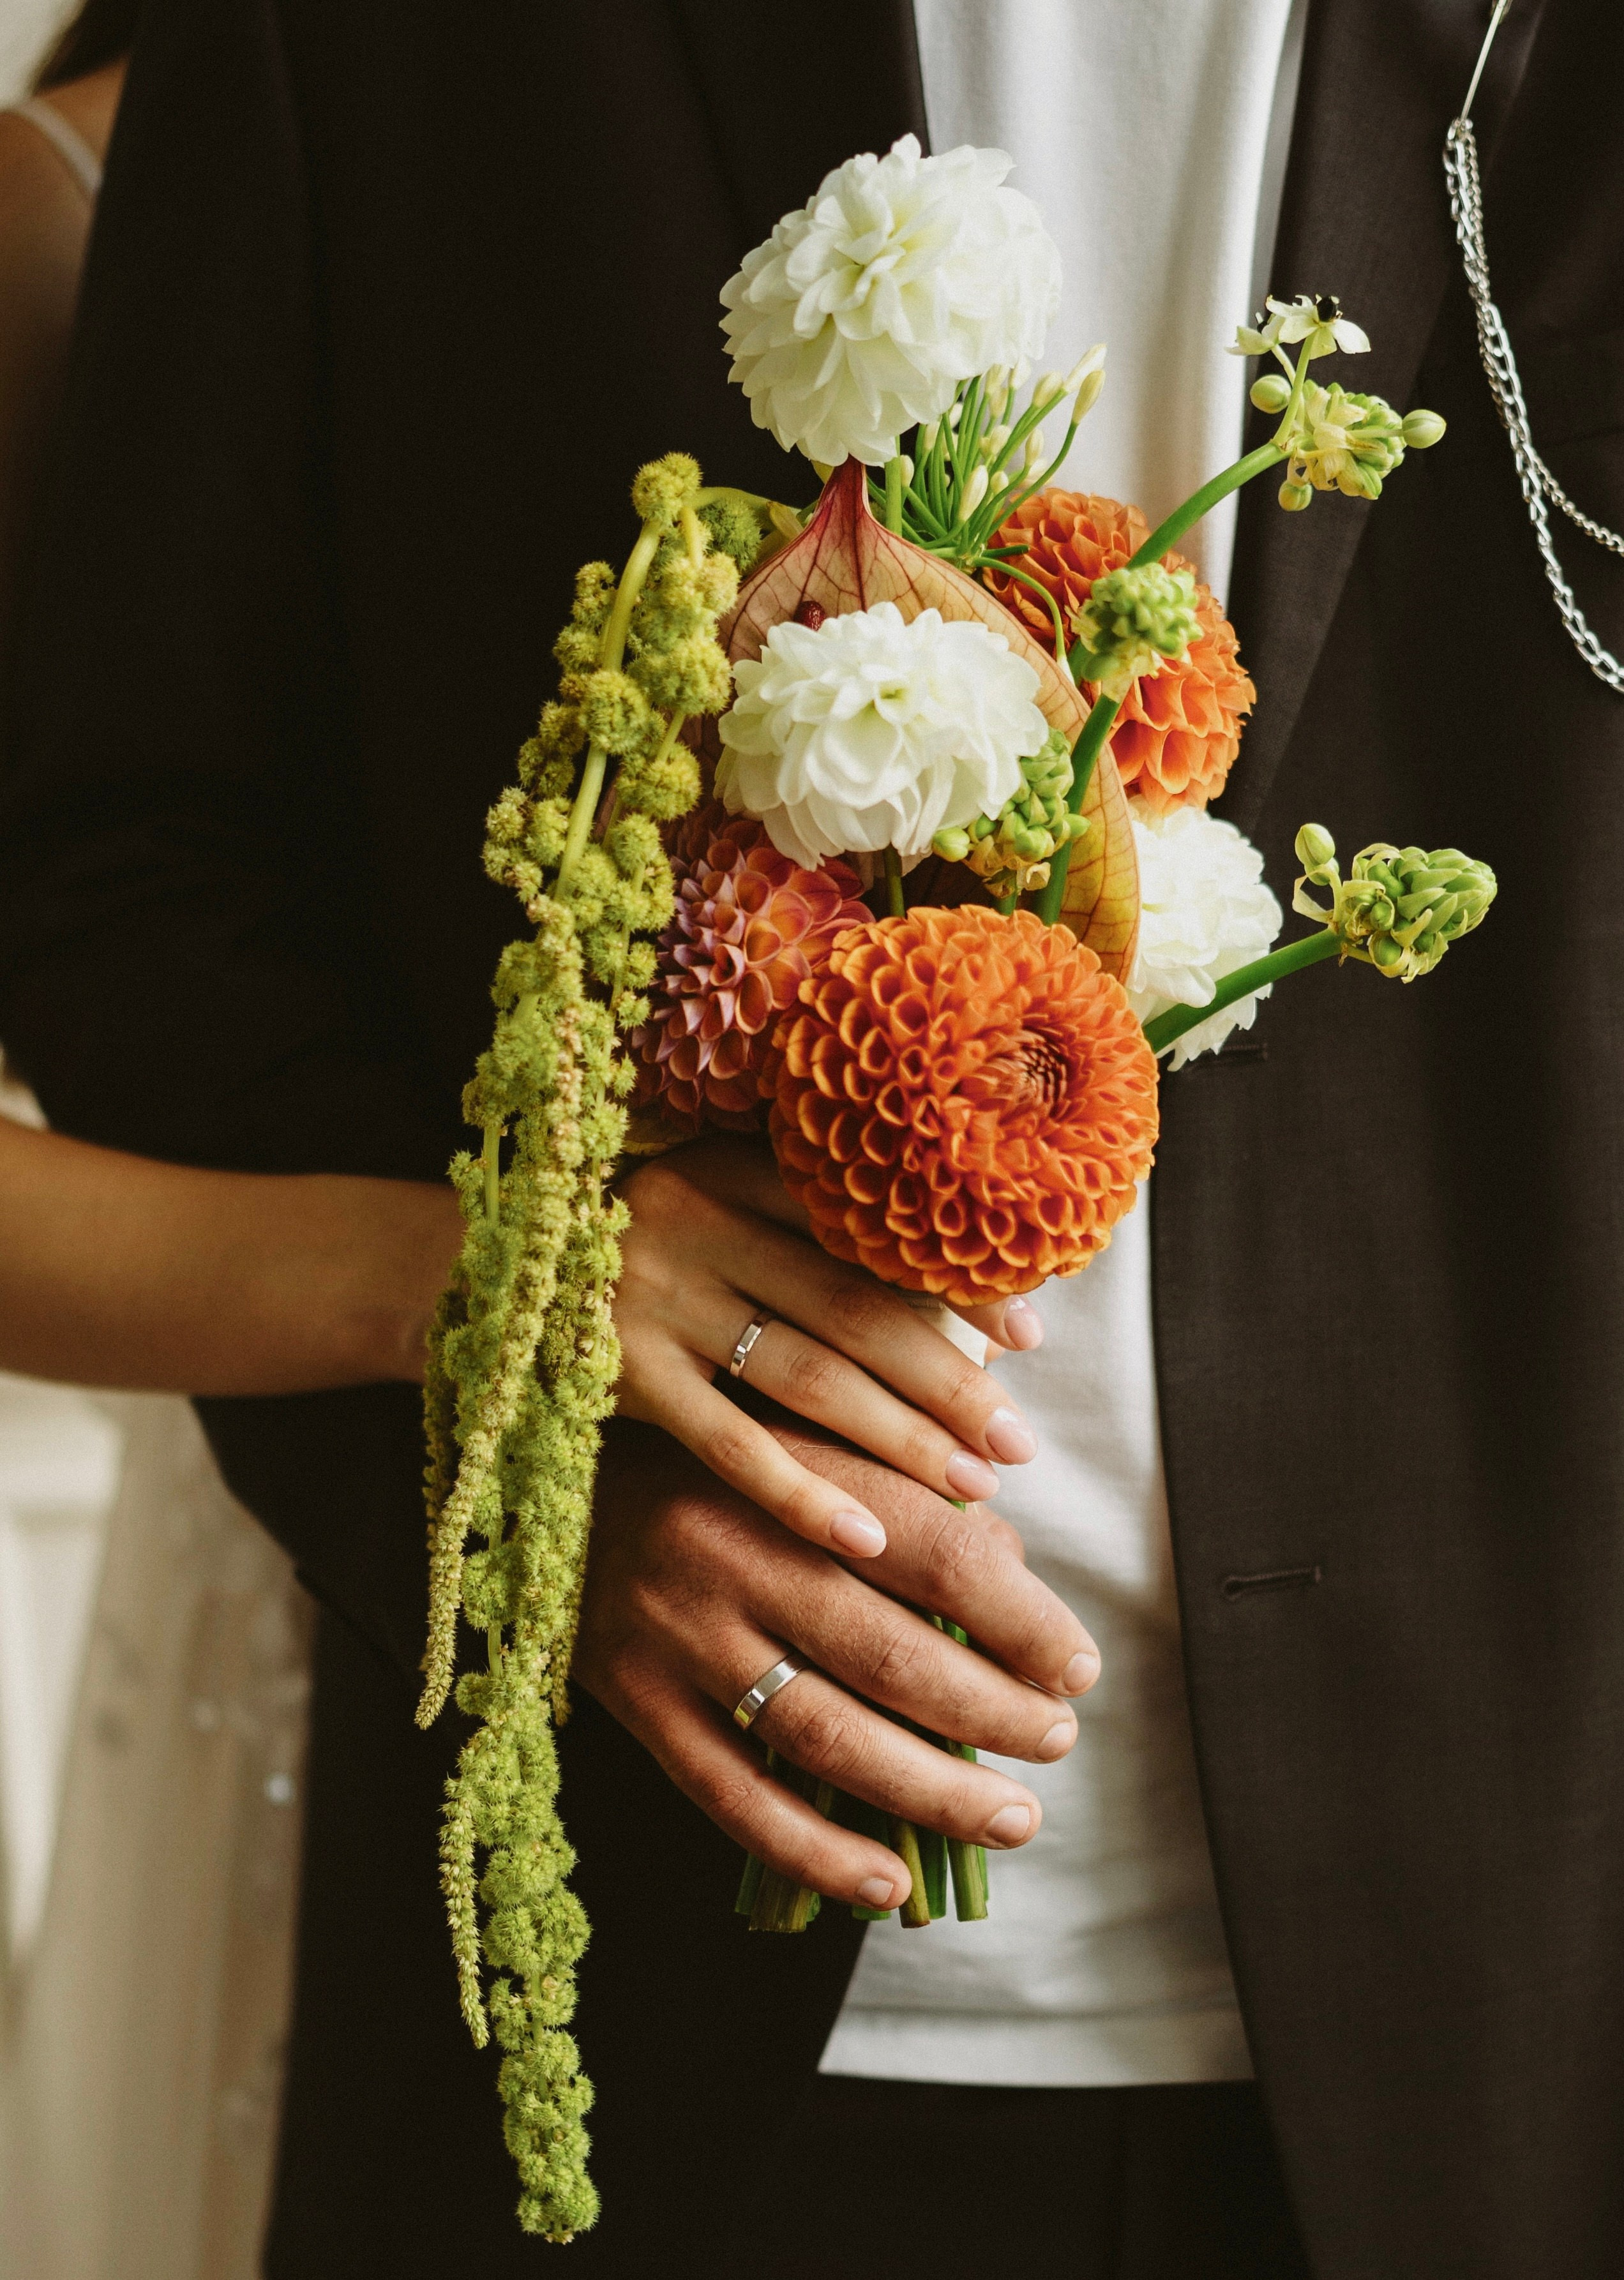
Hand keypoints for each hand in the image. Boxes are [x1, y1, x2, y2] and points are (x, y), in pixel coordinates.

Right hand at [575, 1420, 1099, 1911]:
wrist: (551, 1481)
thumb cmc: (716, 1455)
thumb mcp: (808, 1433)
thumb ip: (905, 1481)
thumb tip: (1014, 1563)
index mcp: (792, 1470)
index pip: (937, 1552)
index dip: (1023, 1618)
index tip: (1077, 1665)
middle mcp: (734, 1551)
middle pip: (891, 1653)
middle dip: (994, 1713)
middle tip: (1057, 1742)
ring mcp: (680, 1635)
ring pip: (824, 1735)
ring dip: (931, 1791)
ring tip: (1011, 1818)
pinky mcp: (637, 1704)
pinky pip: (735, 1799)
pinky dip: (818, 1854)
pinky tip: (890, 1884)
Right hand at [612, 1134, 1045, 1561]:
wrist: (481, 1276)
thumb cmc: (635, 1250)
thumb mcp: (711, 1210)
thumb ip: (805, 1235)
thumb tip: (959, 1310)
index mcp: (735, 1169)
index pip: (870, 1229)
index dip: (956, 1285)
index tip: (1029, 1337)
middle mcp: (698, 1222)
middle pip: (854, 1307)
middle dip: (949, 1380)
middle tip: (1019, 1441)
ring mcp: (656, 1300)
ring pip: (805, 1376)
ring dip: (900, 1438)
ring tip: (974, 1485)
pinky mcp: (620, 1376)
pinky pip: (729, 1446)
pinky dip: (802, 1494)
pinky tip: (867, 1537)